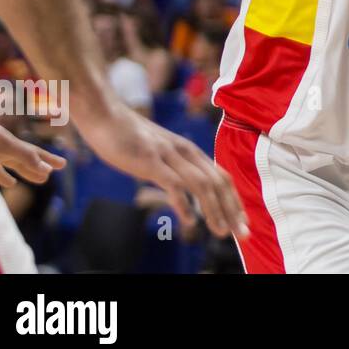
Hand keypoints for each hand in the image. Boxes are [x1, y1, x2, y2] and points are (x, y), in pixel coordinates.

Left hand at [0, 115, 64, 186]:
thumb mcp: (4, 145)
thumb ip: (25, 156)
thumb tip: (46, 171)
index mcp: (11, 143)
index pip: (34, 153)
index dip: (48, 159)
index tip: (63, 165)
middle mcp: (3, 148)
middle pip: (26, 159)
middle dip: (41, 165)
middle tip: (55, 171)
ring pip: (12, 165)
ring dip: (26, 172)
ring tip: (39, 179)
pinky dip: (3, 177)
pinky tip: (10, 183)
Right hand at [75, 102, 246, 238]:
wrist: (105, 115)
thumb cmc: (130, 136)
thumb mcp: (160, 151)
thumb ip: (174, 166)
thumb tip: (183, 187)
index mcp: (190, 152)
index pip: (222, 177)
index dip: (234, 200)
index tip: (242, 221)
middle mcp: (185, 153)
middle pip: (218, 183)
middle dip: (232, 209)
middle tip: (242, 233)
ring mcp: (169, 156)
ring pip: (202, 185)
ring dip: (214, 210)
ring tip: (221, 232)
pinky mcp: (150, 161)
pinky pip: (173, 183)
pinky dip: (184, 203)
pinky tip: (190, 220)